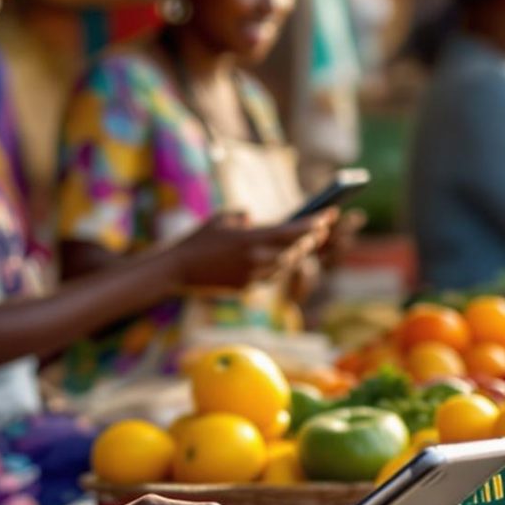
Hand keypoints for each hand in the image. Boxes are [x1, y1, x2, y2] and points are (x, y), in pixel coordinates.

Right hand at [170, 212, 334, 290]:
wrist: (177, 270)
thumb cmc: (197, 240)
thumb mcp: (220, 219)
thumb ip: (240, 216)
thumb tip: (251, 217)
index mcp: (250, 238)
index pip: (291, 232)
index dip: (313, 224)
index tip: (327, 216)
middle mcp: (255, 259)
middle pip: (293, 251)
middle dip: (309, 239)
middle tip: (321, 229)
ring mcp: (251, 276)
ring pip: (283, 266)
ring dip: (295, 254)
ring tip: (306, 242)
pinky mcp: (245, 289)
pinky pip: (268, 277)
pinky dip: (276, 267)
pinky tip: (282, 258)